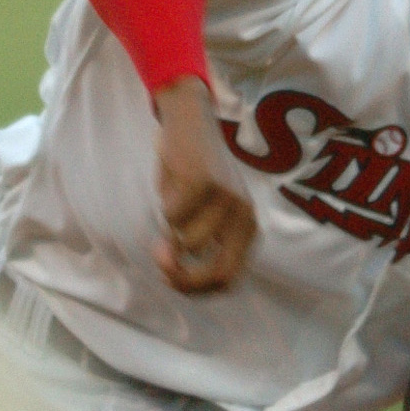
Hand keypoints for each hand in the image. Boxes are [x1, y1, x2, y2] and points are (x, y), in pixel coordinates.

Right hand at [152, 77, 256, 292]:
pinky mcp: (204, 184)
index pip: (229, 279)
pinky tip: (173, 181)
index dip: (197, 289)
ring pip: (187, 241)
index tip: (171, 279)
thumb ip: (196, 242)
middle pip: (218, 273)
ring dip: (170, 226)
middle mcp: (244, 216)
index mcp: (248, 227)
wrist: (191, 121)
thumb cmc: (193, 171)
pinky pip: (174, 216)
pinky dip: (165, 203)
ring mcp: (227, 200)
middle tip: (161, 265)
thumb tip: (172, 272)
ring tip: (174, 198)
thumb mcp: (203, 213)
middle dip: (184, 279)